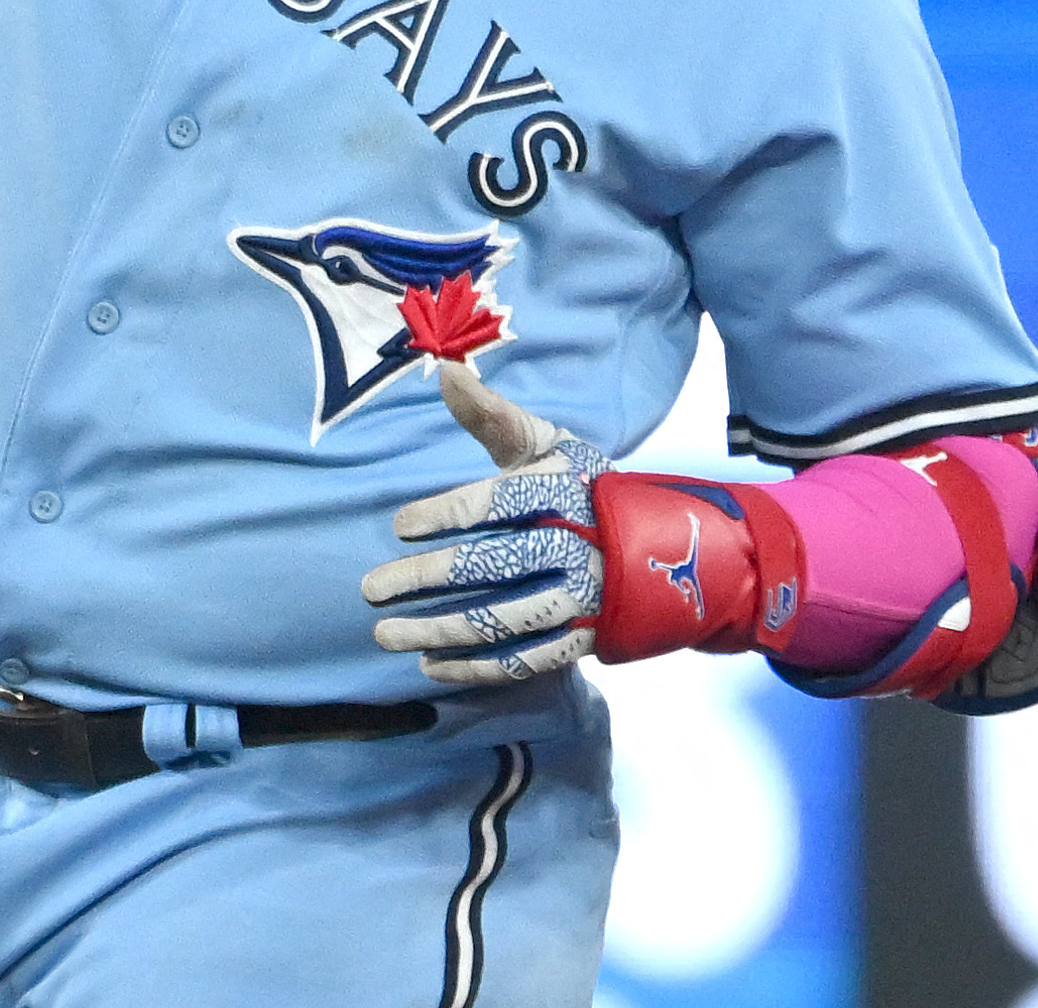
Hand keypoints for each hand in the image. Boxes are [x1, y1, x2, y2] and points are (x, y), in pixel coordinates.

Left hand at [359, 361, 606, 683]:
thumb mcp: (545, 444)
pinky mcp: (583, 637)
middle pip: (494, 565)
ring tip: (387, 633)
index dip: (448, 513)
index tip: (400, 525)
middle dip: (427, 578)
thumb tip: (443, 369)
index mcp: (561, 490)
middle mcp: (576, 545)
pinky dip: (476, 668)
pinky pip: (526, 661)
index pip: (500, 502)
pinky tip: (429, 665)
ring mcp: (582, 597)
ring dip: (441, 631)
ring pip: (504, 620)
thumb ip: (491, 415)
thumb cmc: (581, 486)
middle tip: (371, 588)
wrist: (666, 548)